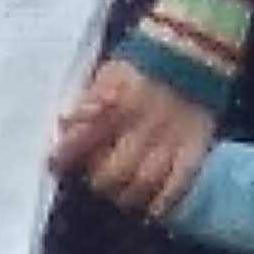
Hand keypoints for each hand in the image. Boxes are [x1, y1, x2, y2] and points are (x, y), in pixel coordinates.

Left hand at [57, 59, 218, 222]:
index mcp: (117, 105)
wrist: (197, 45)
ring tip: (121, 193)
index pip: (84, 141)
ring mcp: (171, 140)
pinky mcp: (195, 148)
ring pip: (144, 184)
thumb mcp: (110, 72)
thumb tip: (65, 125)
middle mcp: (142, 127)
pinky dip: (162, 202)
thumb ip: (88, 100)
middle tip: (97, 178)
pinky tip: (151, 208)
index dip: (66, 158)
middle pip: (113, 173)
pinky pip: (178, 184)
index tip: (56, 165)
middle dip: (99, 181)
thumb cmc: (145, 60)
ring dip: (127, 196)